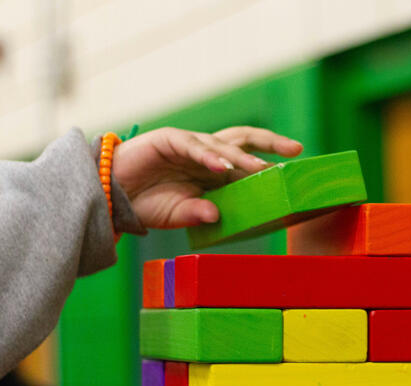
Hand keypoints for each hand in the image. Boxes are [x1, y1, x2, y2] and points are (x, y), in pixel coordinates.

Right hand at [112, 126, 302, 228]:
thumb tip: (217, 217)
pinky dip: (208, 156)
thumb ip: (198, 214)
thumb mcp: (179, 214)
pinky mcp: (169, 140)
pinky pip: (193, 146)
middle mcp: (206, 155)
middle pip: (243, 140)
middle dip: (270, 143)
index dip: (267, 165)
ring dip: (242, 156)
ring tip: (260, 169)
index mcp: (211, 171)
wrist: (111, 195)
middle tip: (296, 150)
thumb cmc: (146, 204)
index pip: (245, 162)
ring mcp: (189, 145)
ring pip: (222, 143)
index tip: (292, 173)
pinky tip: (223, 167)